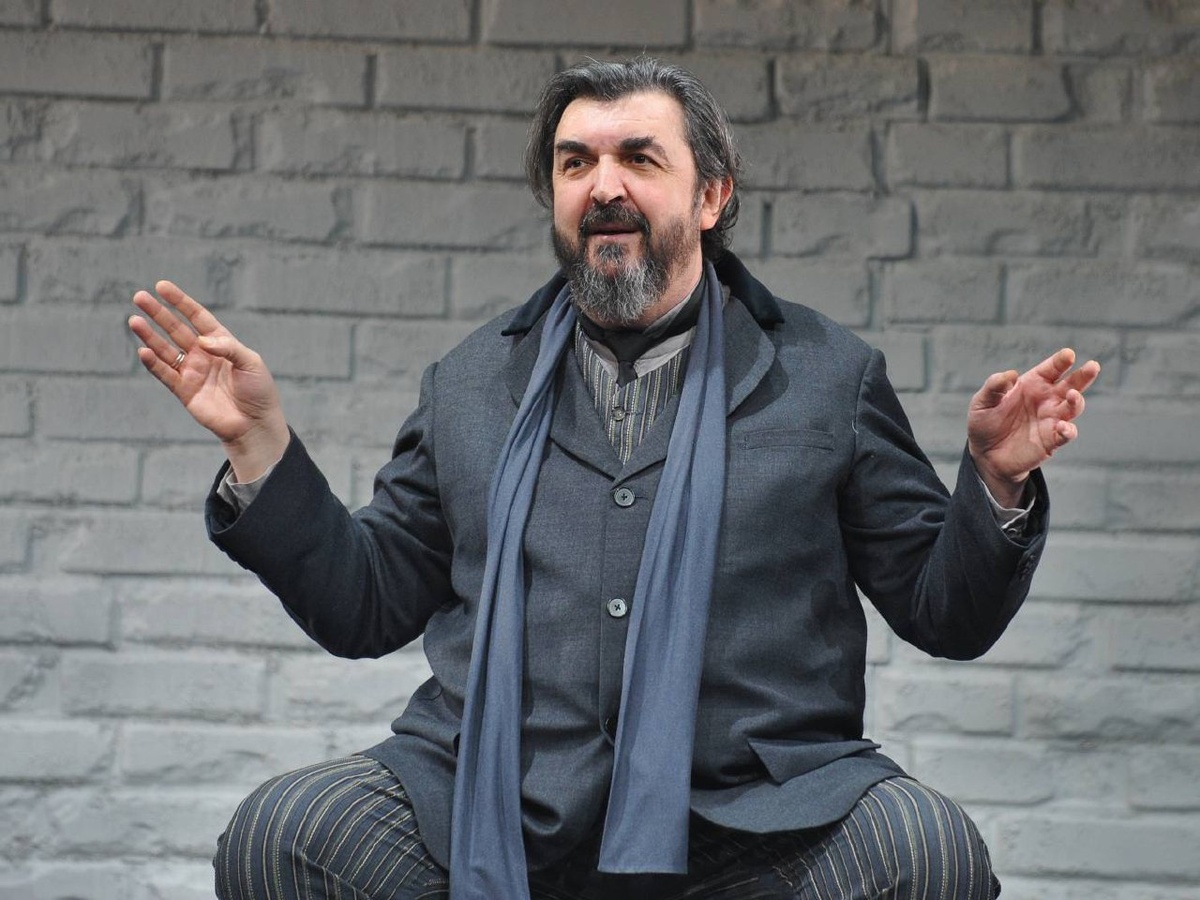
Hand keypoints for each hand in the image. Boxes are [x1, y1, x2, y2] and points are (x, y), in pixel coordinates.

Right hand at [129, 280, 289, 481]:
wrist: (254, 424)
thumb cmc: (259, 391)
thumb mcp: (251, 363)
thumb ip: (228, 348)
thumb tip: (202, 340)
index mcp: (221, 343)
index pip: (197, 317)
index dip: (180, 302)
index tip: (162, 286)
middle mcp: (203, 354)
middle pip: (176, 329)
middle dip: (158, 314)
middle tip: (139, 297)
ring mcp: (192, 372)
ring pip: (165, 350)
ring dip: (149, 336)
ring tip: (134, 321)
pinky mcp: (184, 391)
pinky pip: (165, 374)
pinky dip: (153, 363)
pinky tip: (143, 351)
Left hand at [967, 348, 1100, 506]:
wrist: (985, 454)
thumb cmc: (985, 422)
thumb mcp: (982, 402)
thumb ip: (994, 387)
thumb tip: (1010, 375)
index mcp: (1032, 385)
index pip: (1051, 369)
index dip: (1061, 361)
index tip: (1068, 355)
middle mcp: (1047, 400)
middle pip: (1071, 384)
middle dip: (1083, 375)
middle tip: (1093, 366)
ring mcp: (1051, 420)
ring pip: (1073, 407)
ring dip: (1077, 401)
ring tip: (1073, 395)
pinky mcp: (1051, 441)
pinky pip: (1066, 434)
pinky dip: (1068, 430)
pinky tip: (1063, 427)